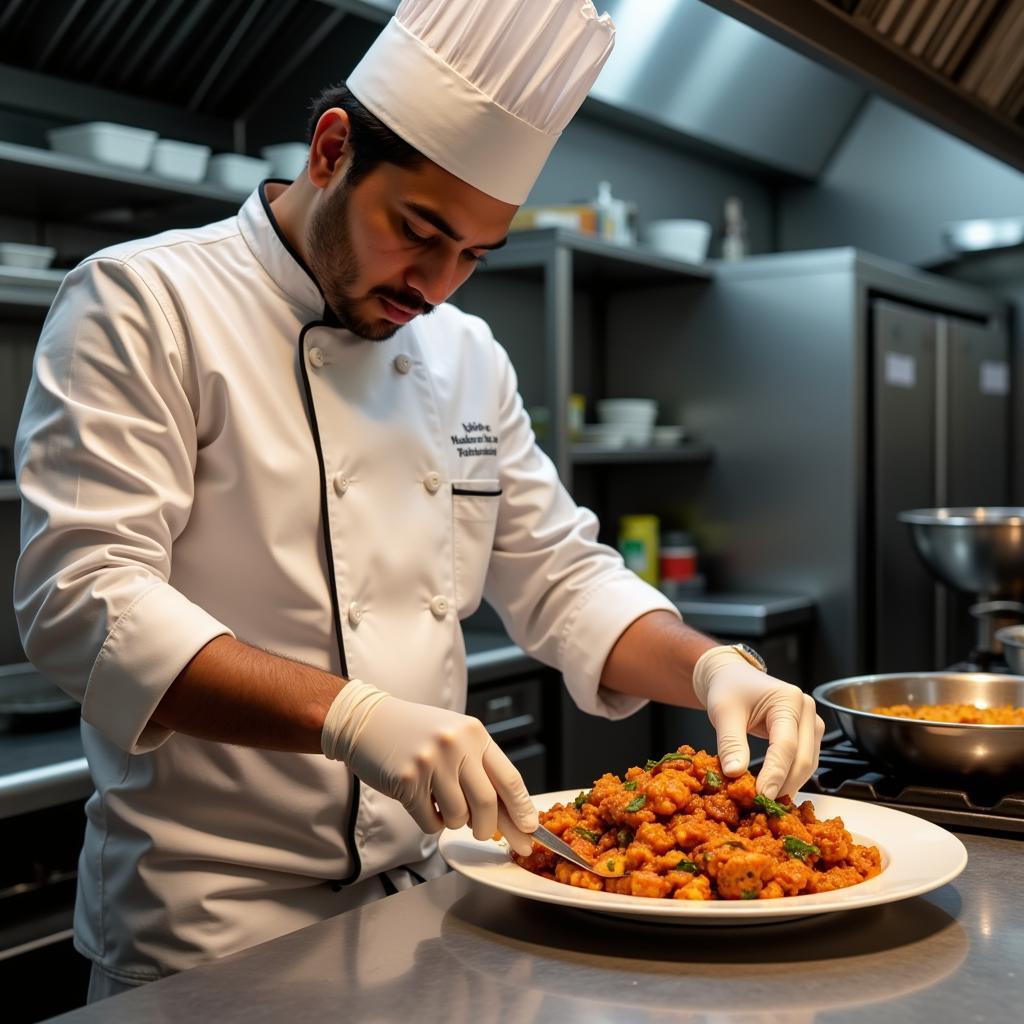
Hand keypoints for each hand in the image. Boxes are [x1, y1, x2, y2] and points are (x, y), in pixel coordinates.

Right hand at [321, 680, 537, 854]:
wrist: (368, 721)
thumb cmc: (415, 733)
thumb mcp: (455, 737)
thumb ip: (479, 768)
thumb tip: (506, 814)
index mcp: (475, 734)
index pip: (510, 779)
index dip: (523, 810)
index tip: (531, 831)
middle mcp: (457, 745)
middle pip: (487, 804)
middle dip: (489, 828)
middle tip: (484, 834)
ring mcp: (432, 762)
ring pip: (459, 817)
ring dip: (455, 822)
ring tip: (443, 804)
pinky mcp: (408, 780)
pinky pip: (431, 822)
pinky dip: (432, 822)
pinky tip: (423, 802)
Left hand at [692, 648, 823, 798]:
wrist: (732, 676)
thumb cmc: (728, 688)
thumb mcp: (723, 711)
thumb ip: (730, 742)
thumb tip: (735, 774)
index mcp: (788, 699)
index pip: (786, 745)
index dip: (775, 774)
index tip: (762, 797)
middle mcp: (806, 709)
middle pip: (803, 758)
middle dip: (784, 784)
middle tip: (763, 806)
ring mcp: (811, 722)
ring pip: (808, 764)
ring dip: (789, 784)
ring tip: (767, 802)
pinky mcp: (808, 734)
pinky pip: (804, 761)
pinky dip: (790, 777)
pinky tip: (774, 790)